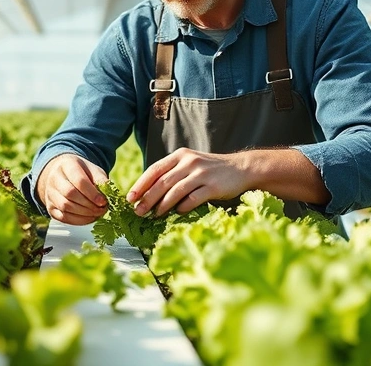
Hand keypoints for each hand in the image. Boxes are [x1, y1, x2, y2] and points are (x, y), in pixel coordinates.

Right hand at [36, 154, 109, 224]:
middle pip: (70, 194)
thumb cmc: (81, 172)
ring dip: (84, 214)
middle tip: (102, 209)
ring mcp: (50, 193)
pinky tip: (89, 218)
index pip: (78, 180)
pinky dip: (78, 221)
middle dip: (89, 205)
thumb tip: (108, 193)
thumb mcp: (92, 169)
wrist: (62, 175)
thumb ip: (101, 179)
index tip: (103, 201)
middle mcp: (54, 178)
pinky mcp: (50, 207)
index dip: (92, 193)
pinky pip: (63, 217)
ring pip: (65, 207)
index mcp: (66, 165)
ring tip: (97, 213)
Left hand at [126, 148, 250, 216]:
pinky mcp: (213, 186)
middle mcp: (189, 162)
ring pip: (175, 191)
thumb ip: (173, 174)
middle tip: (137, 211)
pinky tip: (176, 213)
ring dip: (162, 206)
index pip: (154, 170)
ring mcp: (201, 174)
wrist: (241, 168)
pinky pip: (192, 199)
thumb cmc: (210, 170)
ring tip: (153, 215)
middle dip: (147, 198)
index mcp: (180, 155)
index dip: (140, 184)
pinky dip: (182, 207)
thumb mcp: (190, 164)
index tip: (130, 198)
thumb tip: (148, 193)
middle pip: (162, 182)